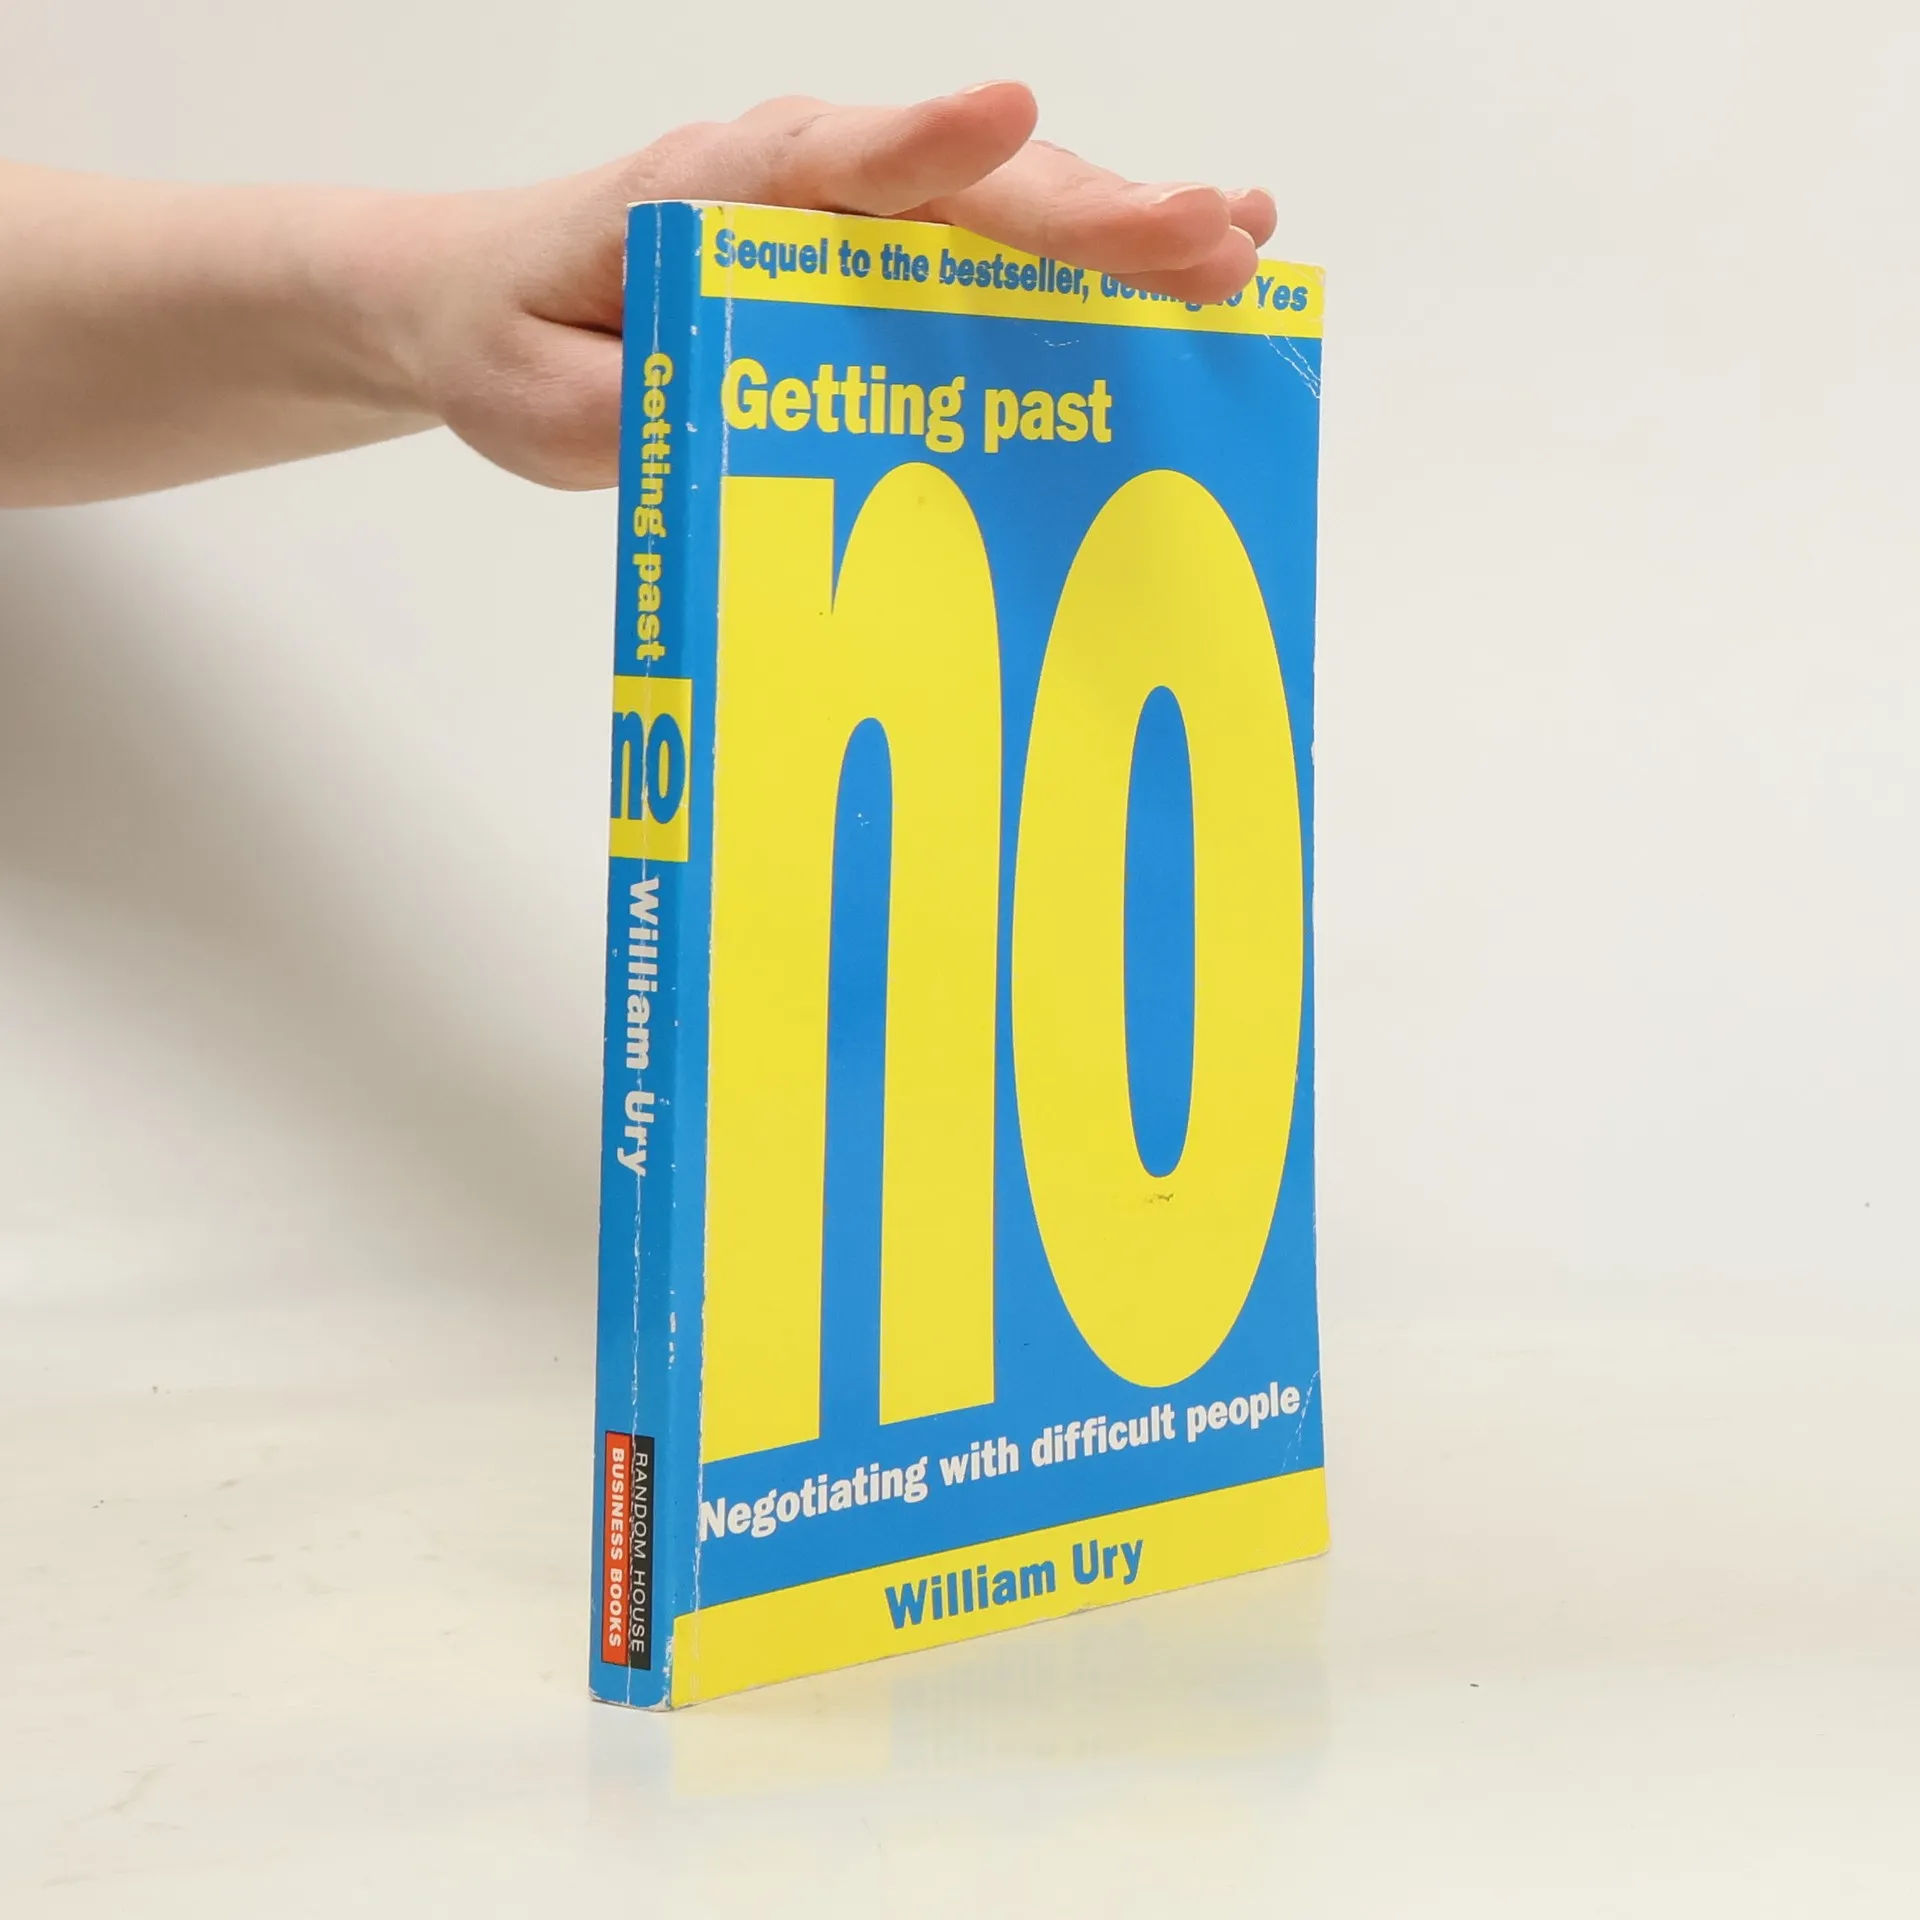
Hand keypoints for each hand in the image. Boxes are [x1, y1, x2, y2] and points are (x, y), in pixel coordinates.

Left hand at [394, 84, 1276, 488]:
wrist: (489, 296)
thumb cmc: (517, 340)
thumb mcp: (549, 405)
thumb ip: (639, 412)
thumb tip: (753, 432)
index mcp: (710, 198)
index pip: (826, 163)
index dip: (922, 148)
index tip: (1010, 120)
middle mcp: (798, 178)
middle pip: (961, 186)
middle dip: (1092, 212)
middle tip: (1210, 241)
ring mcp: (848, 206)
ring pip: (1001, 206)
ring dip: (1123, 225)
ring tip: (1240, 243)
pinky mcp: (876, 245)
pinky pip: (995, 240)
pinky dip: (1090, 253)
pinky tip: (1188, 258)